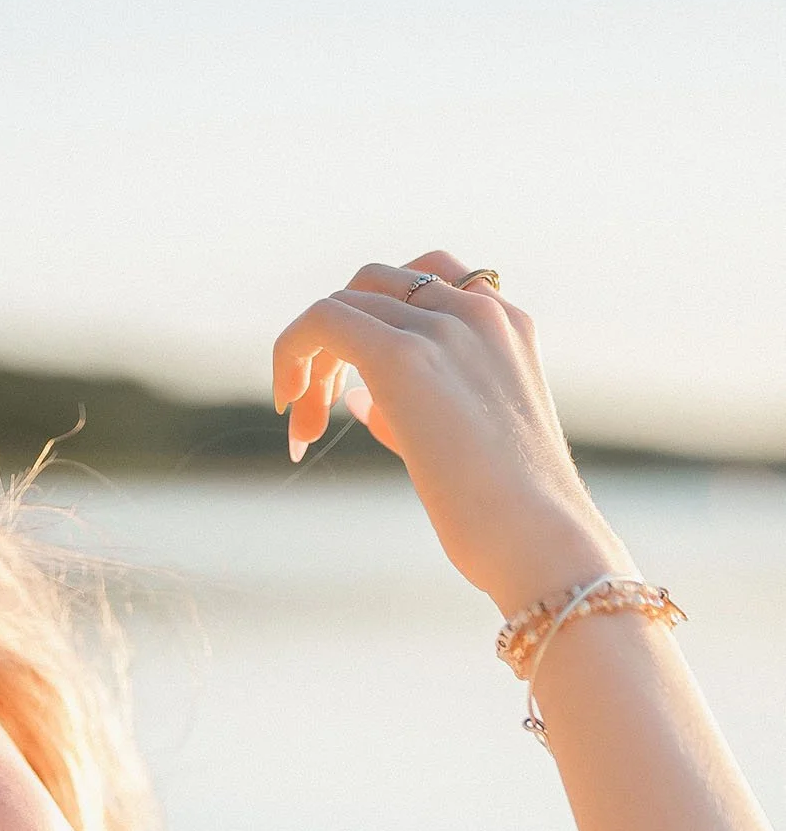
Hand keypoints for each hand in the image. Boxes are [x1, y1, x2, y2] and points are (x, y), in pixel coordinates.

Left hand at [272, 249, 632, 618]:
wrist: (540, 541)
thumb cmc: (512, 519)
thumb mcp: (469, 447)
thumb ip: (417, 412)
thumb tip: (360, 399)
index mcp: (507, 327)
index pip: (422, 289)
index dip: (372, 332)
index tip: (344, 398)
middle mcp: (479, 312)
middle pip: (376, 288)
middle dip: (336, 343)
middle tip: (314, 415)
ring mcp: (445, 328)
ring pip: (345, 302)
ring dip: (310, 358)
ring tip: (303, 425)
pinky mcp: (404, 357)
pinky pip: (324, 320)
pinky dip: (292, 352)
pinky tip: (290, 409)